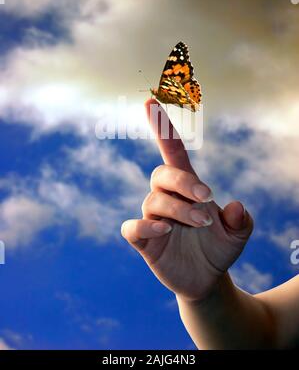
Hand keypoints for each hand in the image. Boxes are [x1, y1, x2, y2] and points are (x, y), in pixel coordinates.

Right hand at [121, 99, 253, 301]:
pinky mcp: (144, 241)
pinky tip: (164, 230)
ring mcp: (153, 218)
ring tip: (202, 223)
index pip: (172, 150)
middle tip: (207, 199)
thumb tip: (235, 206)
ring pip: (153, 201)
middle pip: (161, 174)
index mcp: (188, 188)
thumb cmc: (219, 248)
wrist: (207, 279)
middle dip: (183, 182)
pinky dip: (145, 226)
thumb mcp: (238, 234)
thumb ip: (242, 220)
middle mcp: (167, 198)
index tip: (150, 102)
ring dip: (178, 209)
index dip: (161, 127)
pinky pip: (132, 227)